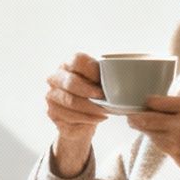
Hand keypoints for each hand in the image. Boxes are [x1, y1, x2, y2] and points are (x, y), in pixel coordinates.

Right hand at [43, 54, 106, 175]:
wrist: (82, 119)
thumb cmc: (95, 95)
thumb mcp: (102, 82)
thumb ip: (108, 76)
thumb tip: (128, 75)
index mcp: (69, 64)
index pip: (77, 60)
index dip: (92, 70)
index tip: (105, 80)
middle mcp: (56, 77)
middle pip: (71, 82)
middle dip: (90, 91)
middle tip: (104, 97)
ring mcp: (51, 94)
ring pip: (71, 101)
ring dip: (91, 108)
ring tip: (105, 112)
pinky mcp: (51, 111)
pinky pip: (69, 116)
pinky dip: (87, 119)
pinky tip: (98, 118)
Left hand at [125, 96, 179, 179]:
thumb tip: (158, 106)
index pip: (154, 103)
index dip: (145, 103)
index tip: (142, 103)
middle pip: (144, 120)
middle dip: (134, 117)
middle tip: (131, 116)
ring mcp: (177, 146)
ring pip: (151, 136)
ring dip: (149, 131)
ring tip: (149, 126)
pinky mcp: (178, 160)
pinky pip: (163, 148)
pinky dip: (163, 142)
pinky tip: (173, 140)